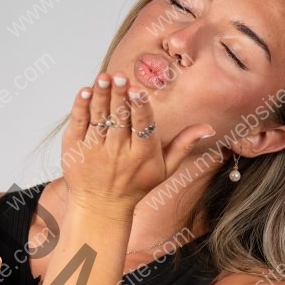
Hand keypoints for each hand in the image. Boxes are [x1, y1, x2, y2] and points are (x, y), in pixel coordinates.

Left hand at [61, 71, 214, 213]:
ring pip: (99, 118)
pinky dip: (80, 107)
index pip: (141, 127)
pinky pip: (78, 124)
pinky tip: (85, 92)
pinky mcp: (75, 149)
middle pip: (119, 119)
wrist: (101, 207)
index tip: (138, 91)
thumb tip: (208, 127)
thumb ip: (184, 145)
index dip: (139, 108)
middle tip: (119, 76)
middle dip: (119, 96)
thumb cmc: (136, 185)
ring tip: (103, 78)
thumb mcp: (165, 169)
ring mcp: (94, 150)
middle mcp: (118, 152)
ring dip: (100, 96)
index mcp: (141, 155)